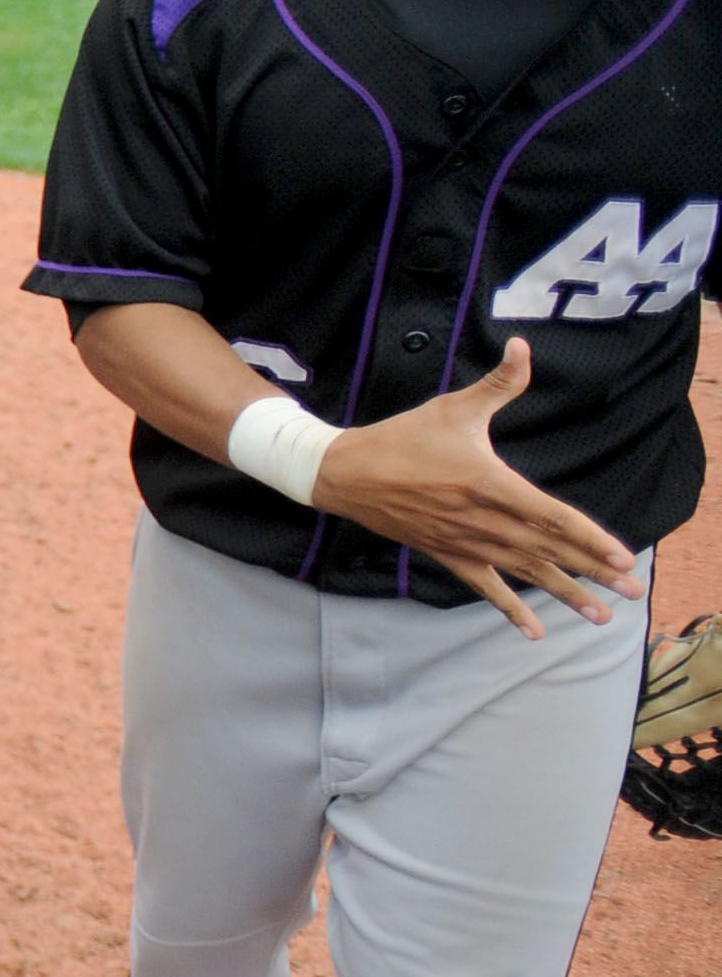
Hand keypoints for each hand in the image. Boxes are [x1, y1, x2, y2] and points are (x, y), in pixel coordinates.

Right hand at [311, 337, 642, 634]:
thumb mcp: (454, 408)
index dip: (590, 537)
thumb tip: (523, 346)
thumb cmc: (402, 437)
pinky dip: (510, 608)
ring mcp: (463, 541)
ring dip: (564, 593)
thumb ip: (499, 382)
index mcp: (488, 483)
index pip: (551, 516)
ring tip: (599, 614)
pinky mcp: (447, 553)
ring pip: (523, 572)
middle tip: (631, 590)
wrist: (345, 473)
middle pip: (547, 551)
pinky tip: (534, 630)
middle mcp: (480, 520)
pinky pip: (484, 586)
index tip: (622, 556)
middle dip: (593, 571)